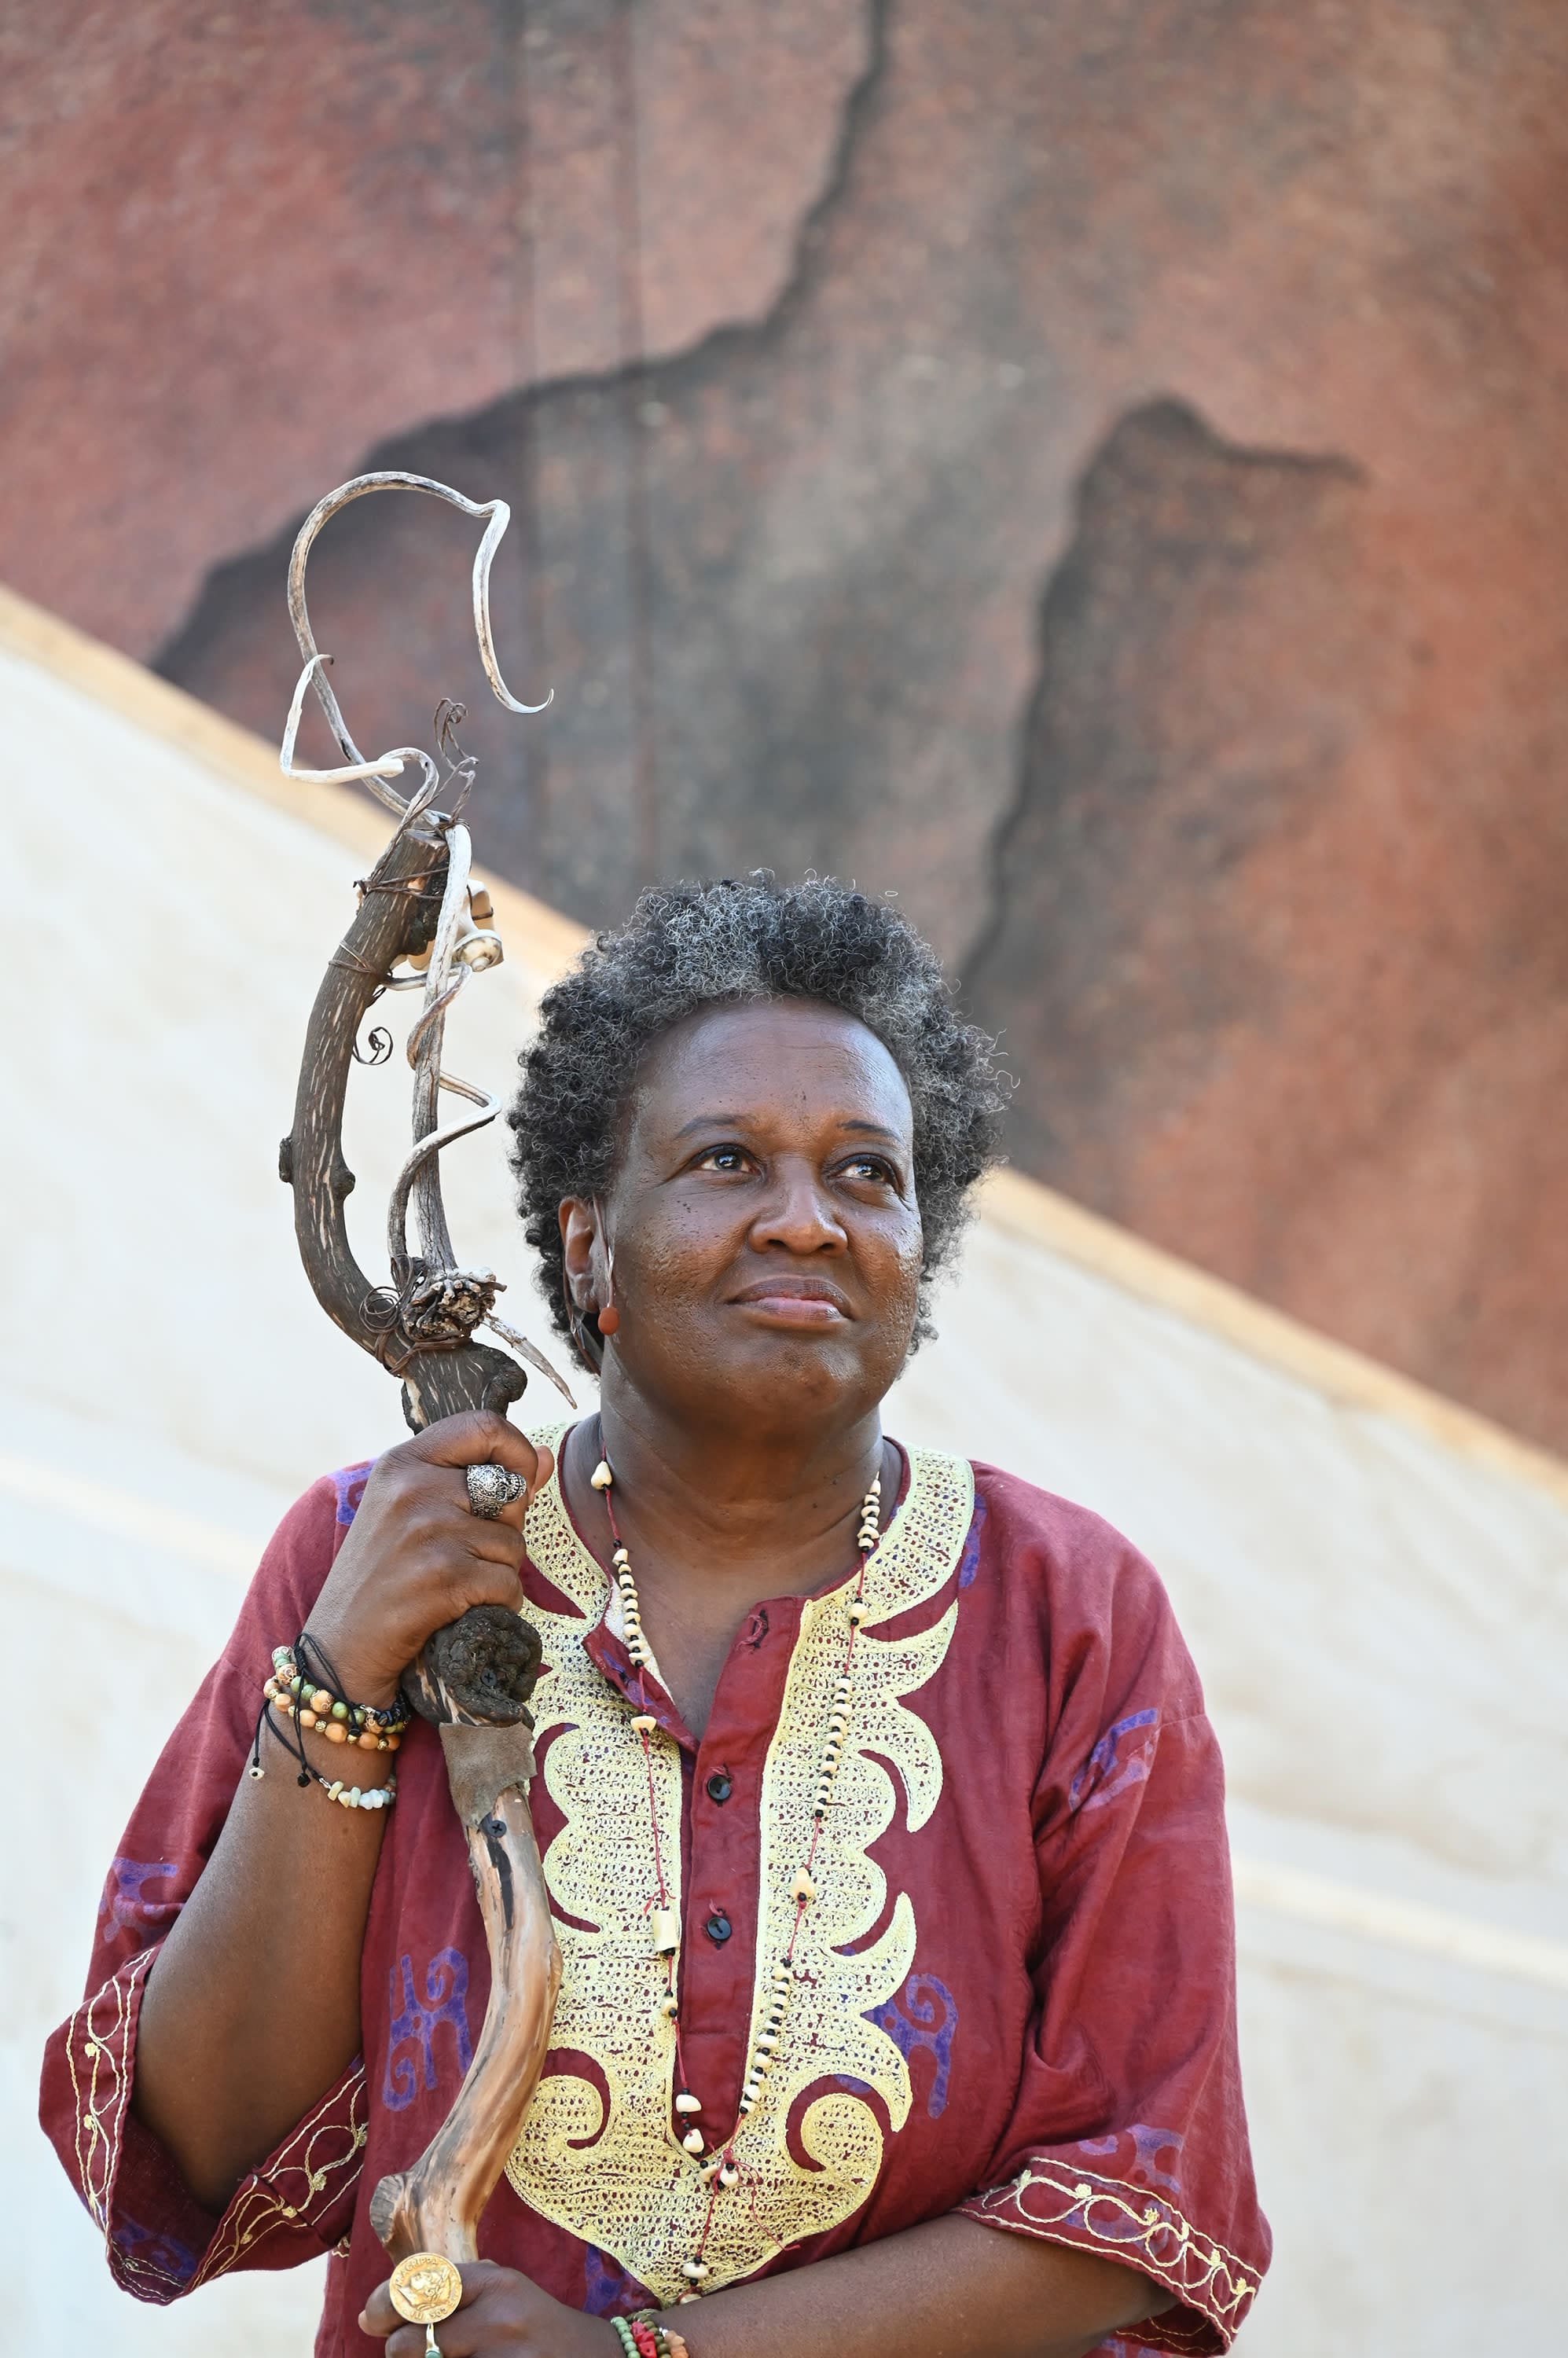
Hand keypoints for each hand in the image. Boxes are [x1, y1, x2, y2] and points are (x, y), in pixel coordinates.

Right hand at [304, 1410, 553, 1703]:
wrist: (340, 1646)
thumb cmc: (384, 1576)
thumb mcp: (416, 1514)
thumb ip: (482, 1481)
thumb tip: (545, 1455)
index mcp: (403, 1463)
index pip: (483, 1425)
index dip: (516, 1449)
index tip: (519, 1478)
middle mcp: (413, 1488)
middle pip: (509, 1490)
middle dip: (507, 1528)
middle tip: (468, 1555)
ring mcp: (428, 1531)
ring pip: (513, 1543)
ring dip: (500, 1572)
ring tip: (456, 1585)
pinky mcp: (443, 1576)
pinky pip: (508, 1583)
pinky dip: (498, 1603)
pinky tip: (462, 1609)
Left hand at [360, 2260, 618, 2354]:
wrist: (593, 2357)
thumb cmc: (536, 2324)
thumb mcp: (504, 2291)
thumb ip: (456, 2290)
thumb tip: (382, 2307)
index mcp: (497, 2283)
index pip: (426, 2288)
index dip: (388, 2302)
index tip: (370, 2316)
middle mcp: (500, 2319)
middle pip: (419, 2338)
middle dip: (400, 2347)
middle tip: (400, 2348)